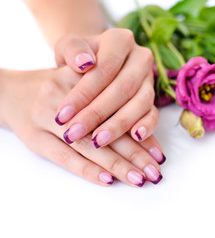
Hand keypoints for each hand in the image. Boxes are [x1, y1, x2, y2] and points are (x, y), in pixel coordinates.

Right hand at [1, 67, 164, 186]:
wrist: (14, 91)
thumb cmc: (61, 87)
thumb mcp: (83, 76)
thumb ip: (112, 93)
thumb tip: (143, 128)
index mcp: (80, 77)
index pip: (117, 105)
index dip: (141, 130)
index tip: (158, 153)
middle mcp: (62, 94)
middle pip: (105, 128)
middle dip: (134, 154)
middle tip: (154, 173)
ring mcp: (45, 117)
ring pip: (87, 146)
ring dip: (116, 165)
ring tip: (139, 179)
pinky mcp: (34, 137)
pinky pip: (63, 157)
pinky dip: (86, 170)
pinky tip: (107, 180)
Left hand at [54, 29, 158, 147]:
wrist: (92, 65)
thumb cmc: (76, 58)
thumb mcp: (66, 48)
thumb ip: (72, 50)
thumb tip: (84, 63)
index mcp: (121, 40)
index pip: (104, 68)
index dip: (83, 93)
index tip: (62, 115)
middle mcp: (140, 58)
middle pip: (123, 88)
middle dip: (97, 113)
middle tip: (74, 133)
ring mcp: (149, 79)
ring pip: (140, 103)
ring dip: (119, 124)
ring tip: (97, 141)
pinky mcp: (153, 99)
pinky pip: (154, 113)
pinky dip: (147, 126)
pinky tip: (135, 138)